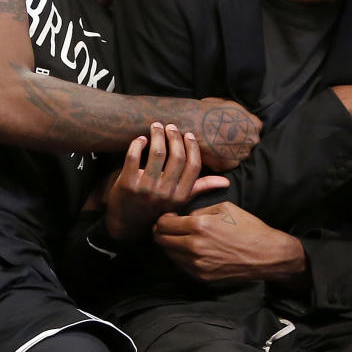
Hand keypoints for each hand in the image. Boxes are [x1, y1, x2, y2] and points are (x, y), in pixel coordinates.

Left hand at [104, 123, 228, 242]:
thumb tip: (225, 181)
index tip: (188, 134)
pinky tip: (141, 140)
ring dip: (157, 135)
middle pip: (176, 157)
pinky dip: (137, 144)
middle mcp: (165, 193)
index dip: (192, 147)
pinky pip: (133, 157)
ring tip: (157, 126)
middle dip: (175, 137)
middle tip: (171, 126)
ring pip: (157, 153)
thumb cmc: (157, 208)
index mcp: (180, 196)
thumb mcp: (180, 201)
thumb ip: (200, 187)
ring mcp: (145, 189)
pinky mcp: (127, 184)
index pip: (193, 166)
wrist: (127, 224)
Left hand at [153, 201, 305, 284]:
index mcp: (199, 226)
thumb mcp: (224, 208)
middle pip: (161, 240)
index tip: (170, 217)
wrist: (266, 255)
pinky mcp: (202, 277)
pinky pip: (181, 266)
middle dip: (161, 232)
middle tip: (170, 227)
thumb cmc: (248, 228)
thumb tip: (184, 217)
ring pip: (169, 254)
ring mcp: (197, 265)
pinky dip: (181, 257)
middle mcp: (194, 247)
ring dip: (171, 245)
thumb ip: (199, 211)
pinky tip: (192, 250)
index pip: (164, 223)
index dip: (163, 218)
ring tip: (182, 239)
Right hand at [179, 97, 261, 171]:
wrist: (195, 123)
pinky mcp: (228, 165)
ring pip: (238, 154)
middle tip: (224, 137)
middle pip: (248, 143)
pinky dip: (219, 159)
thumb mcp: (232, 105)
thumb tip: (242, 118)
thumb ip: (242, 115)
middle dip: (238, 141)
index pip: (255, 128)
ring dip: (230, 151)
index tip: (234, 128)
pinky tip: (210, 151)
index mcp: (255, 125)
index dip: (243, 129)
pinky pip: (226, 163)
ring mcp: (241, 154)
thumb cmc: (211, 111)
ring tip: (215, 144)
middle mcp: (252, 141)